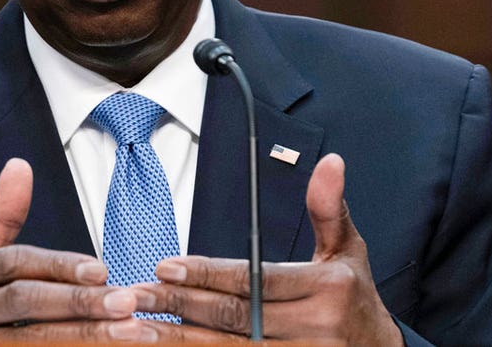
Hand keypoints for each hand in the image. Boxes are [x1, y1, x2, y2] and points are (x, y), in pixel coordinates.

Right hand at [0, 158, 158, 341]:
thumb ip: (1, 217)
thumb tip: (20, 164)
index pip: (16, 262)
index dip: (59, 265)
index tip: (102, 270)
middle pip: (25, 302)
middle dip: (78, 302)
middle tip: (127, 303)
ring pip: (31, 340)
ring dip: (83, 336)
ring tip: (129, 333)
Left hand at [134, 153, 402, 345]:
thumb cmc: (354, 298)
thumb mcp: (348, 250)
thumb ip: (328, 208)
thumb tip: (330, 161)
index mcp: (327, 289)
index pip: (254, 280)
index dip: (206, 274)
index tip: (165, 265)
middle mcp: (314, 329)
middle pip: (235, 317)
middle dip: (180, 304)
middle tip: (136, 294)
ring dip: (179, 339)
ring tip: (137, 329)